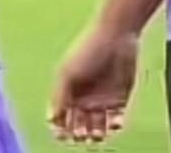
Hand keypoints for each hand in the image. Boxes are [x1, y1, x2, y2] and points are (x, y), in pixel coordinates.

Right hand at [49, 26, 139, 143]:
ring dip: (96, 136)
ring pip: (97, 129)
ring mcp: (102, 101)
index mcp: (68, 92)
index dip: (60, 130)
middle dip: (78, 135)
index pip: (60, 120)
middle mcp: (84, 99)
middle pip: (78, 128)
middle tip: (81, 133)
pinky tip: (113, 124)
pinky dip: (114, 128)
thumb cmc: (88, 50)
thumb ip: (58, 96)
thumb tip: (51, 120)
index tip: (63, 134)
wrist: (116, 35)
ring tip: (97, 132)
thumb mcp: (67, 72)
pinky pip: (116, 122)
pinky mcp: (119, 100)